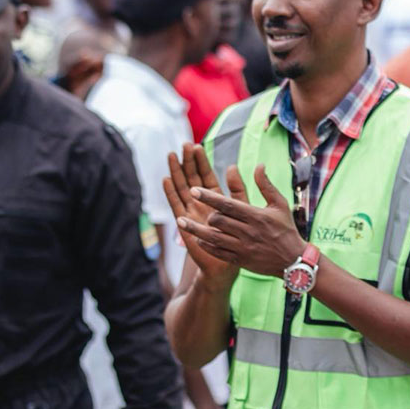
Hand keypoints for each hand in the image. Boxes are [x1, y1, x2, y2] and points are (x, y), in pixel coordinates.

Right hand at [162, 144, 238, 282]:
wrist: (228, 263)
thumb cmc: (239, 238)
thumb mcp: (243, 210)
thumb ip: (238, 189)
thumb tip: (233, 165)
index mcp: (216, 199)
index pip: (206, 175)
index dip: (201, 161)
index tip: (196, 145)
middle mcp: (201, 203)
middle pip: (192, 178)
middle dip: (187, 162)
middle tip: (183, 145)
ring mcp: (191, 212)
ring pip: (182, 188)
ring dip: (176, 172)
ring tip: (172, 156)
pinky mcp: (185, 223)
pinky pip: (176, 205)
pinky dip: (171, 192)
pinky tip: (166, 179)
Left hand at [181, 166, 306, 278]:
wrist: (294, 261)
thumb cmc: (286, 230)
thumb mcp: (280, 205)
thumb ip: (266, 185)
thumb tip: (259, 165)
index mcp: (256, 216)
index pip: (228, 205)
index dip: (209, 197)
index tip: (194, 190)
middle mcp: (248, 232)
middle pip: (218, 221)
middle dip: (204, 213)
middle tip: (194, 205)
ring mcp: (243, 248)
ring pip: (213, 237)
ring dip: (195, 229)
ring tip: (181, 222)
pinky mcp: (240, 260)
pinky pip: (218, 252)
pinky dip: (206, 245)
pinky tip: (197, 239)